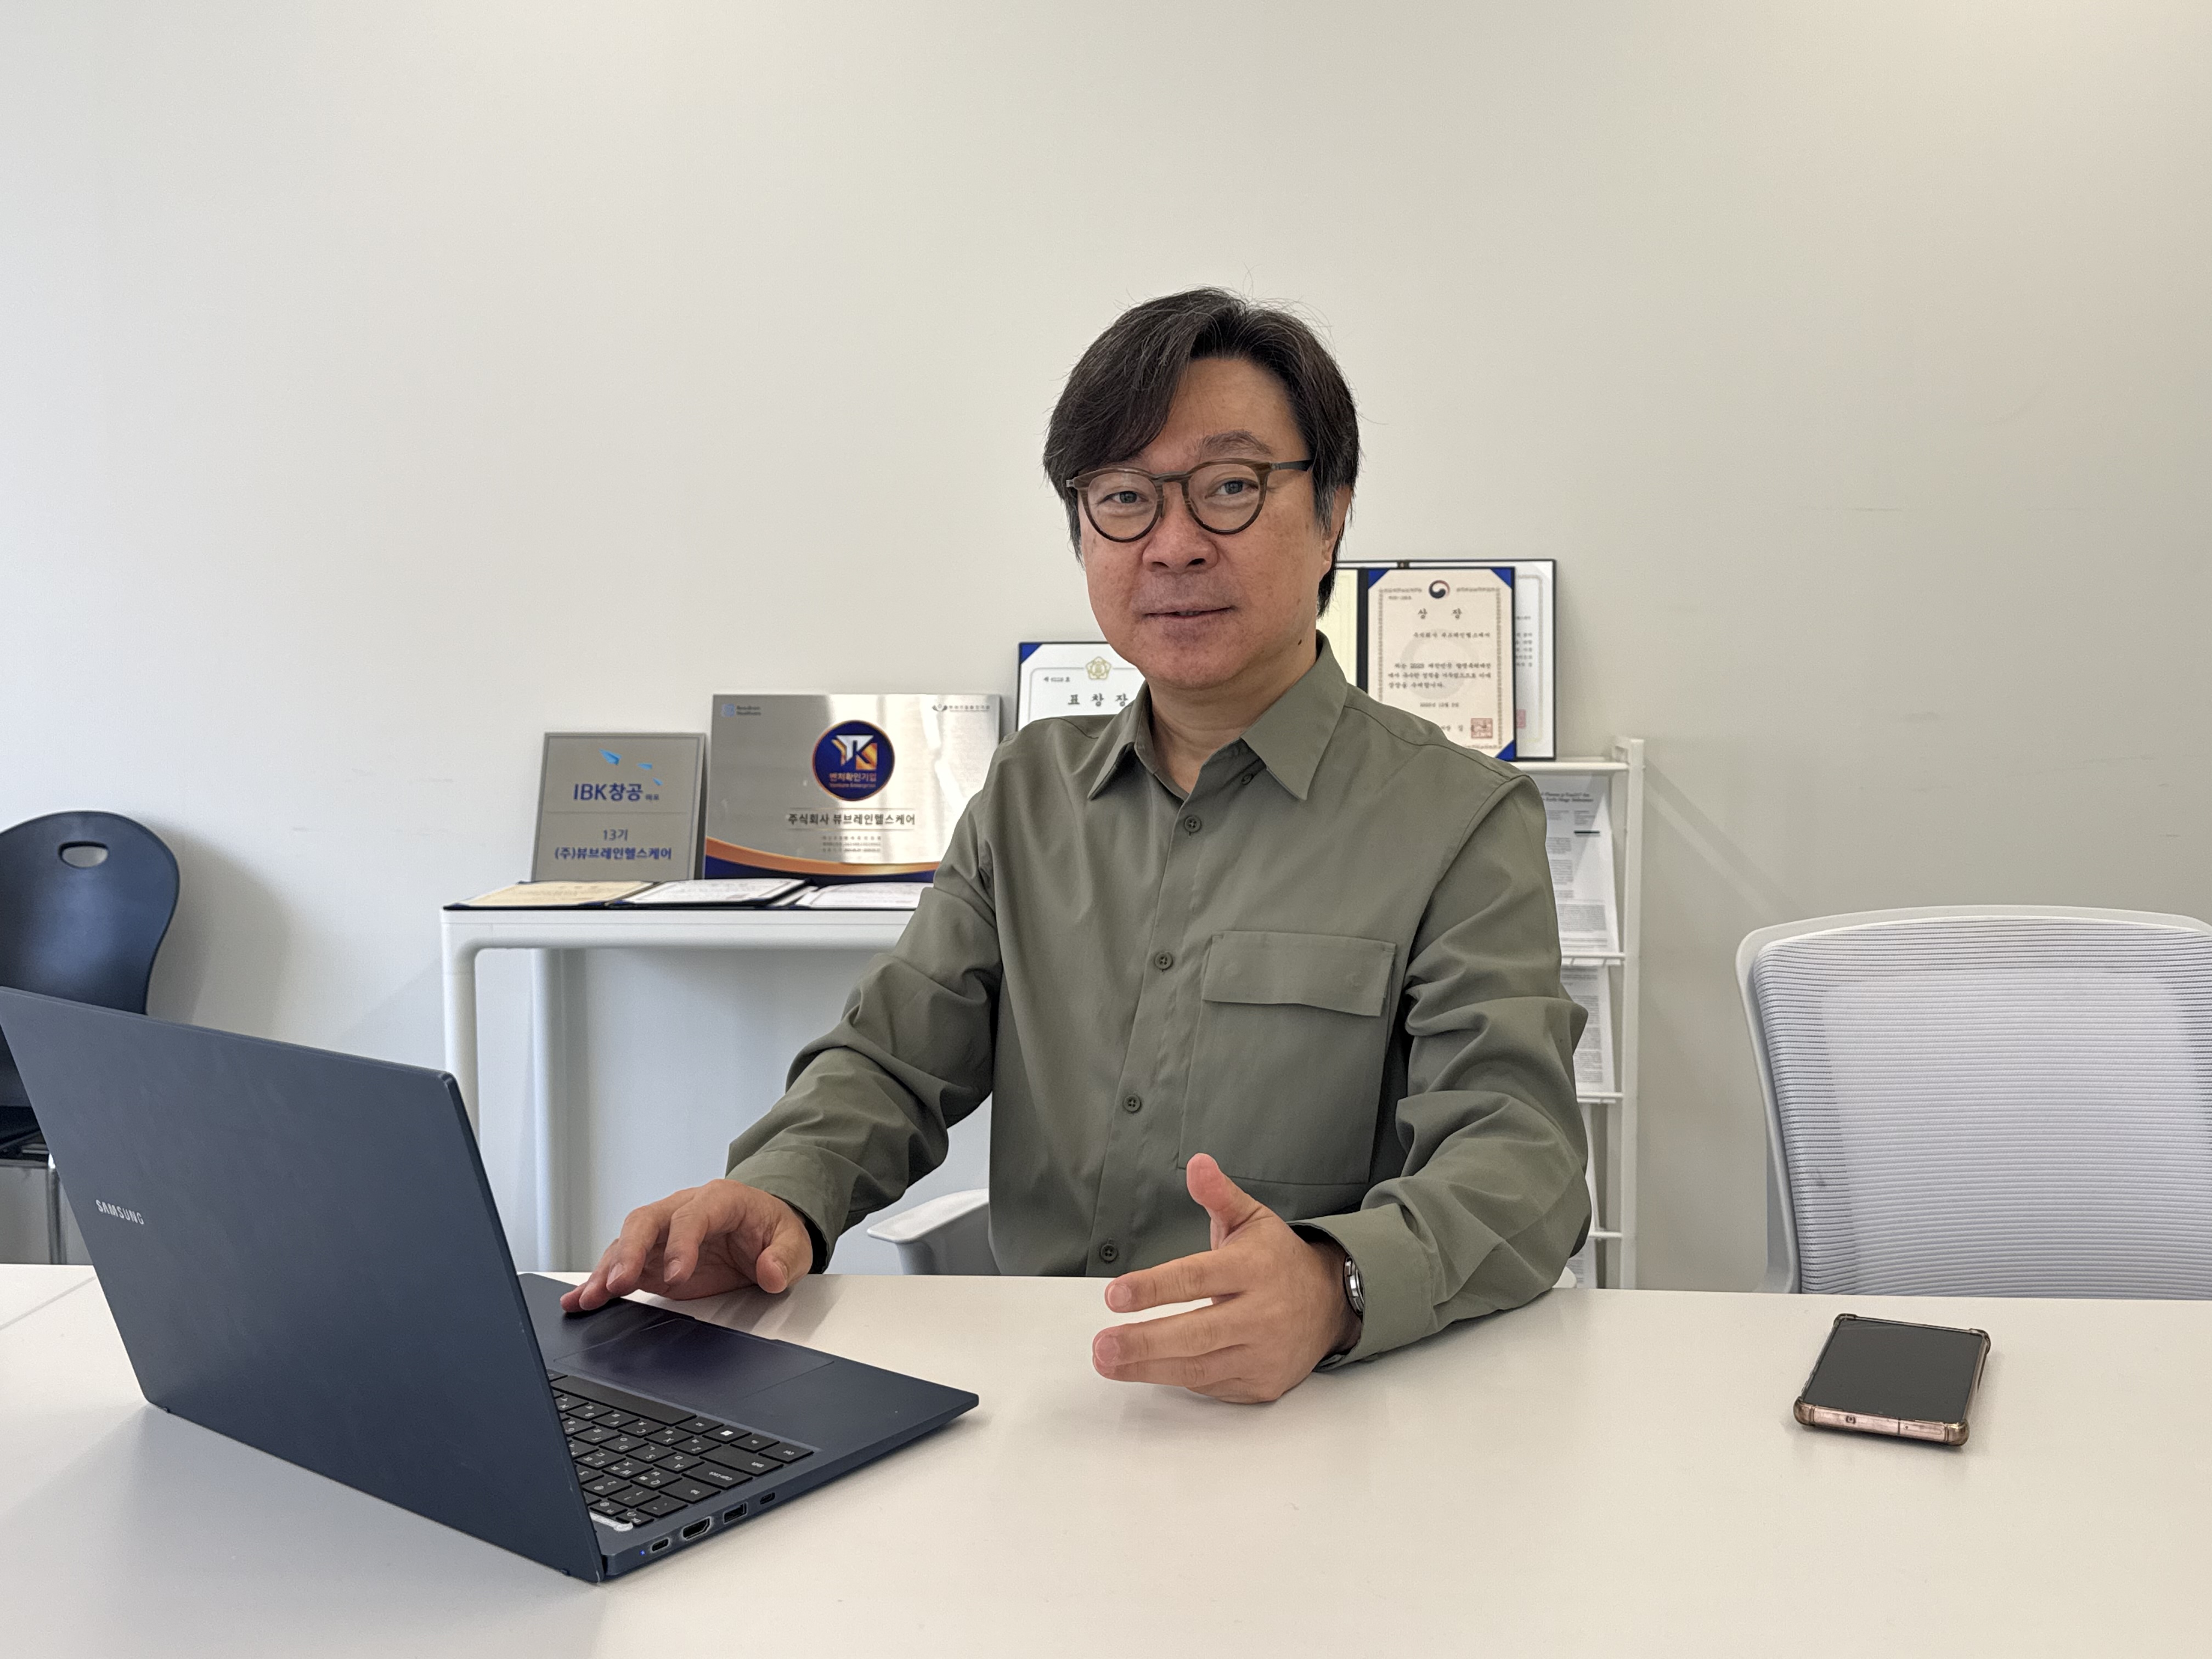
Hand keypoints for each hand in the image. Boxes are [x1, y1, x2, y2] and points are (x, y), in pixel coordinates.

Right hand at [559, 1178, 812, 1312]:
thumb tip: (771, 1273)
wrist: (765, 1232)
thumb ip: (784, 1258)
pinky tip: (580, 1300)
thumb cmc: (773, 1230)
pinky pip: (621, 1265)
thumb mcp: (794, 1243)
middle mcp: (683, 1211)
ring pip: (626, 1242)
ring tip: (588, 1297)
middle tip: (618, 1283)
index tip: (677, 1277)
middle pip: (646, 1221)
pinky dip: (600, 1281)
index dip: (681, 1244)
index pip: (693, 1216)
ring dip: (606, 1269)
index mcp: (719, 1200)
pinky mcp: (653, 1258)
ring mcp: (663, 1234)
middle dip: (630, 1251)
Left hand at [1090, 1153, 1359, 1403]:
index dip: (1154, 1288)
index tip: (1114, 1296)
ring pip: (1200, 1368)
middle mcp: (1262, 1314)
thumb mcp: (1252, 1218)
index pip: (1197, 1278)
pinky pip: (1212, 1386)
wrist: (1331, 1305)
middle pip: (1196, 1333)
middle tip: (1103, 1345)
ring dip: (1149, 1368)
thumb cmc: (1277, 1259)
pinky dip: (1178, 1377)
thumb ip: (1219, 1195)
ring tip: (1108, 1362)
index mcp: (1254, 1268)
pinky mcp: (1262, 1384)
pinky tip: (1148, 1369)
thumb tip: (1197, 1163)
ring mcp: (1264, 1354)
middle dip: (1145, 1342)